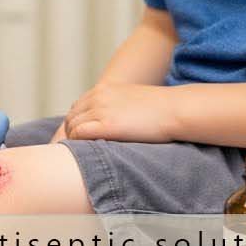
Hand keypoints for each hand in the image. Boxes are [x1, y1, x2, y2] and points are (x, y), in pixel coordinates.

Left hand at [61, 82, 179, 142]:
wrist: (174, 109)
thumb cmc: (160, 109)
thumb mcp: (133, 99)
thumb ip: (118, 106)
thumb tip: (117, 121)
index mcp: (104, 89)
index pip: (77, 107)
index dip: (76, 124)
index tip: (80, 139)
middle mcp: (98, 96)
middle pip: (71, 117)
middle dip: (70, 134)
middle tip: (76, 152)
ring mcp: (100, 109)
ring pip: (72, 126)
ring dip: (73, 141)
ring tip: (80, 156)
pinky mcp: (106, 125)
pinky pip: (78, 134)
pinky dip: (76, 144)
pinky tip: (85, 153)